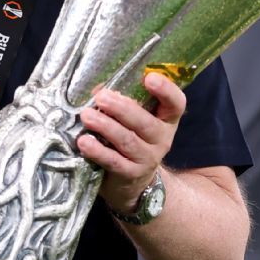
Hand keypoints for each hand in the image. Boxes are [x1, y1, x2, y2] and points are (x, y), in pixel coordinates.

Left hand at [77, 72, 183, 213]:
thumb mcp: (133, 119)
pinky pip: (114, 161)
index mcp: (166, 119)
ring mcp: (147, 158)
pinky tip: (84, 142)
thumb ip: (122, 101)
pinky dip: (98, 151)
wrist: (132, 181)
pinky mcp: (130, 174)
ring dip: (105, 126)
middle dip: (122, 108)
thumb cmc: (131, 137)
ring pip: (127, 140)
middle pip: (145, 122)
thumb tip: (97, 88)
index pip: (175, 103)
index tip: (149, 77)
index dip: (166, 90)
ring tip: (86, 116)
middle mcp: (162, 139)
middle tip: (101, 97)